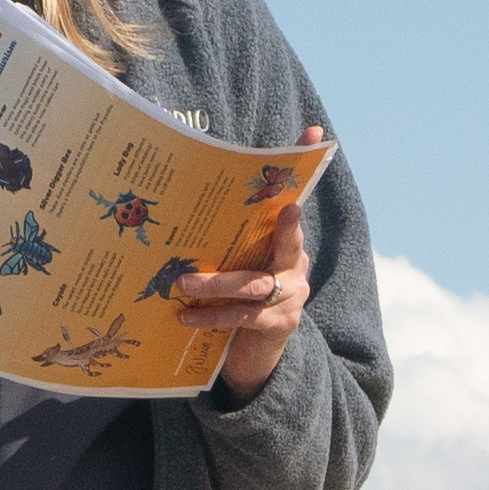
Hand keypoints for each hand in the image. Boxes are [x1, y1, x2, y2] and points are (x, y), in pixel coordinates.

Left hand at [174, 168, 320, 392]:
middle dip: (287, 226)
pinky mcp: (279, 325)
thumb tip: (176, 204)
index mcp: (283, 242)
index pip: (292, 198)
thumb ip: (221, 238)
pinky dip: (212, 317)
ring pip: (254, 285)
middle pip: (288, 241)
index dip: (303, 163)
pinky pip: (243, 317)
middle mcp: (295, 266)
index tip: (313, 134)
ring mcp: (291, 296)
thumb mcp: (232, 262)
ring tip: (183, 284)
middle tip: (286, 209)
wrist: (252, 355)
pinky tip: (186, 318)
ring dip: (216, 284)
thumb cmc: (237, 297)